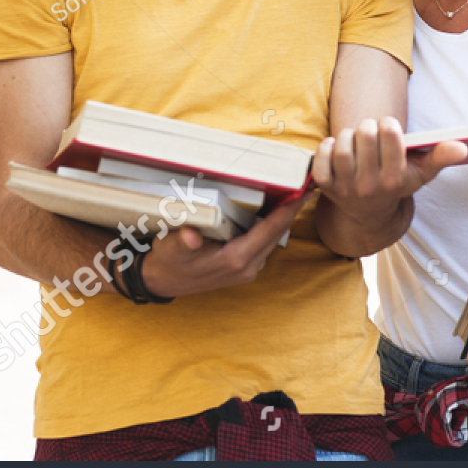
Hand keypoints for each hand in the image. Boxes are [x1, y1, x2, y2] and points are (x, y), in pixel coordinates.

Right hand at [138, 192, 310, 298]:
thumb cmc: (168, 262)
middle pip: (277, 234)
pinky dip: (272, 227)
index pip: (269, 230)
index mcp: (235, 260)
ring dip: (283, 219)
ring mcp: (246, 270)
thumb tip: (191, 236)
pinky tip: (274, 212)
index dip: (289, 210)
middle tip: (306, 186)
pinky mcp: (242, 268)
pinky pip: (264, 244)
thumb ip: (184, 242)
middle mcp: (246, 267)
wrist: (160, 282)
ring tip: (295, 195)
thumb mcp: (172, 248)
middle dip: (292, 211)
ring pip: (272, 240)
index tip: (304, 192)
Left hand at [311, 117, 466, 227]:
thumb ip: (441, 157)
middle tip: (369, 130)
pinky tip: (334, 148)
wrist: (368, 214)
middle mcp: (370, 186)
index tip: (388, 126)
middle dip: (367, 127)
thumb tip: (463, 146)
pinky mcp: (326, 187)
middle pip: (364, 136)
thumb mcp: (421, 173)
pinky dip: (324, 149)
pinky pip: (319, 161)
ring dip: (346, 135)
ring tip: (354, 138)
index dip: (388, 124)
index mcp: (394, 178)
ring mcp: (346, 188)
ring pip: (342, 147)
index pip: (390, 135)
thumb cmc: (396, 183)